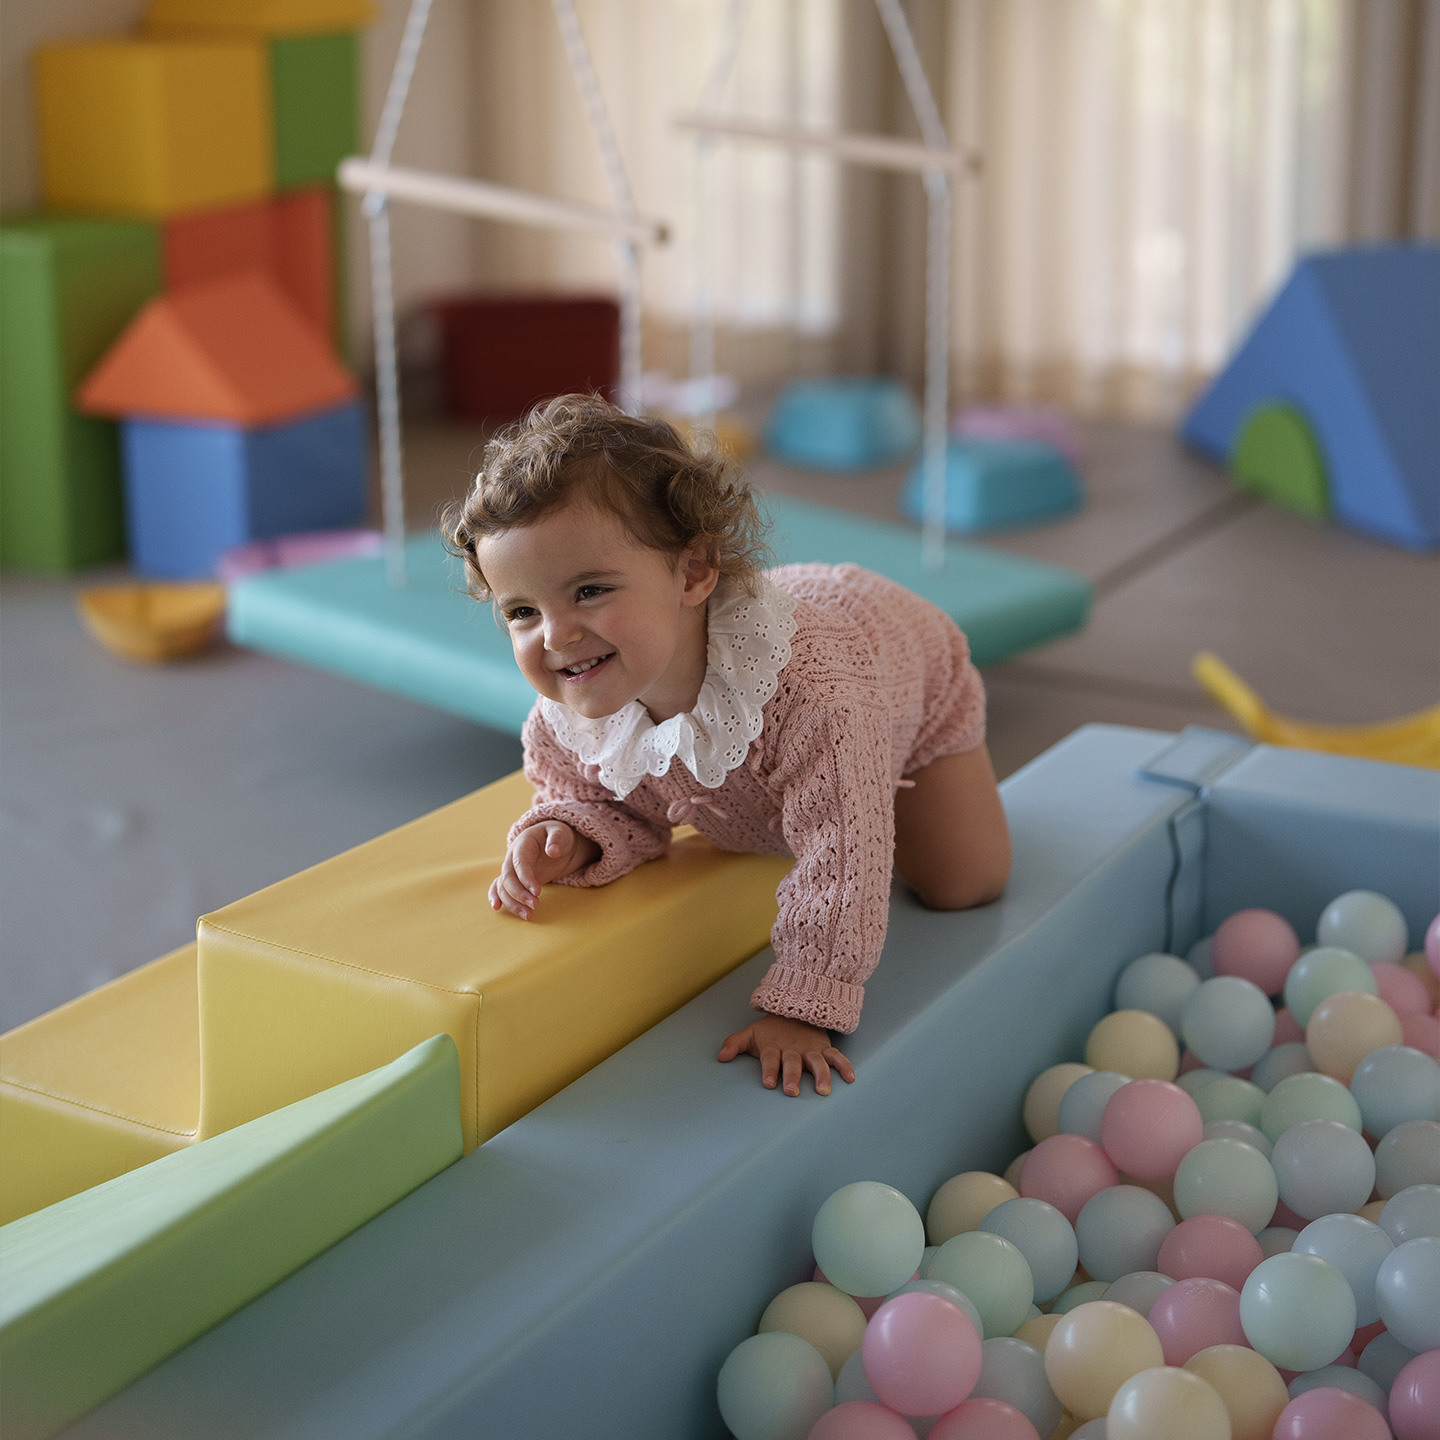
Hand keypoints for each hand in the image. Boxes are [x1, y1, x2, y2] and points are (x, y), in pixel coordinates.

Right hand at [489, 821, 597, 918]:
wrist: (553, 839)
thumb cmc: (557, 834)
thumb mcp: (560, 832)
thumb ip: (557, 839)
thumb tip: (553, 851)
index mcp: (523, 843)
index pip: (520, 862)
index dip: (526, 878)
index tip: (537, 892)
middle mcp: (512, 856)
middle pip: (508, 877)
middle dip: (519, 894)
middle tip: (535, 906)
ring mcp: (511, 868)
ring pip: (504, 886)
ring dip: (512, 902)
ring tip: (528, 916)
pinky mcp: (514, 878)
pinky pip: (500, 887)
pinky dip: (497, 896)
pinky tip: (497, 907)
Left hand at [718, 1014, 855, 1096]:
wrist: (795, 1009)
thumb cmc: (771, 1030)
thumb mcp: (751, 1034)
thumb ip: (735, 1044)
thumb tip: (720, 1057)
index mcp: (774, 1046)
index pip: (770, 1059)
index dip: (769, 1070)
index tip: (768, 1083)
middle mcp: (793, 1049)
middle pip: (793, 1063)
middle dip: (792, 1076)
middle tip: (791, 1092)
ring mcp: (810, 1049)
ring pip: (817, 1062)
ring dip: (821, 1075)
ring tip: (823, 1090)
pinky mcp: (824, 1048)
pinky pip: (836, 1056)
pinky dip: (844, 1066)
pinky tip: (850, 1078)